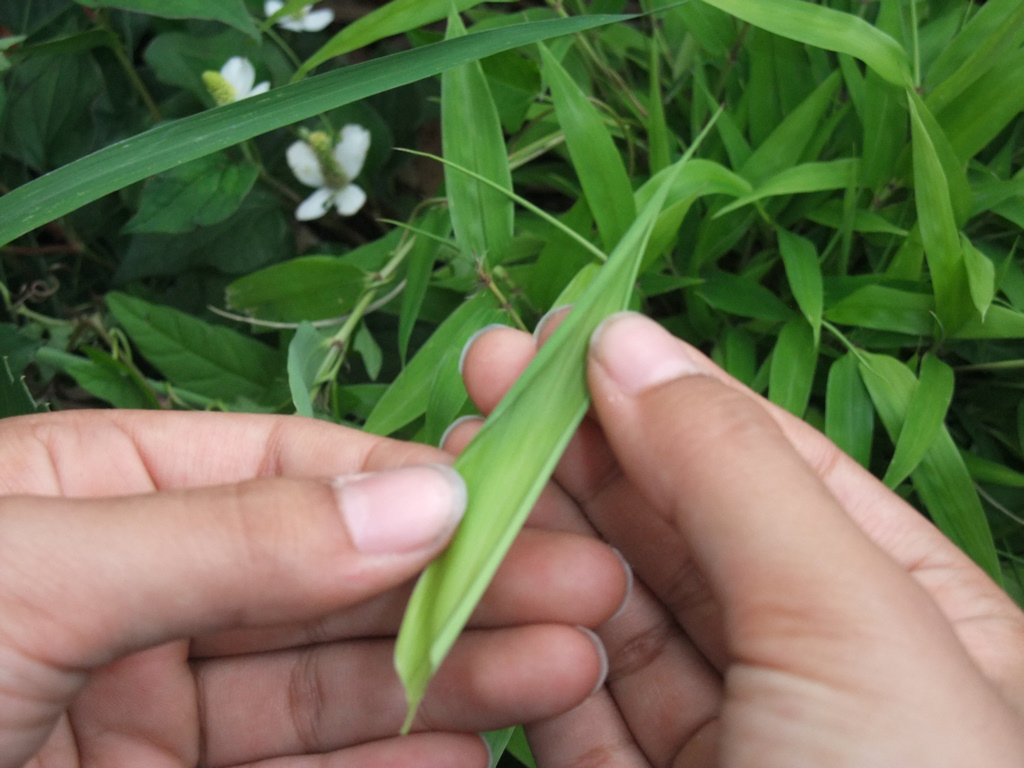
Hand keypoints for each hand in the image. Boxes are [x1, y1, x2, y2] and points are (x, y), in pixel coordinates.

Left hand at [0, 410, 626, 767]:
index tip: (524, 504)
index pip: (295, 469)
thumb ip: (232, 535)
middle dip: (464, 584)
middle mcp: (139, 590)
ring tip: (569, 667)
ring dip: (453, 679)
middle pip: (334, 580)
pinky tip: (471, 762)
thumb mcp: (31, 572)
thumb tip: (421, 497)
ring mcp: (148, 709)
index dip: (413, 483)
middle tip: (589, 591)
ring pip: (330, 686)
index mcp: (100, 489)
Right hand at [456, 311, 1023, 765]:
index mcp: (917, 618)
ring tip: (459, 469)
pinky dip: (524, 651)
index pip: (773, 468)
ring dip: (541, 542)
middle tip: (482, 381)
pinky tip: (477, 587)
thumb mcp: (851, 631)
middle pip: (683, 533)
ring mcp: (729, 751)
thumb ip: (731, 474)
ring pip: (618, 617)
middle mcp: (821, 677)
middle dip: (585, 454)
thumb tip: (622, 340)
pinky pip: (573, 710)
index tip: (563, 336)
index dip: (664, 394)